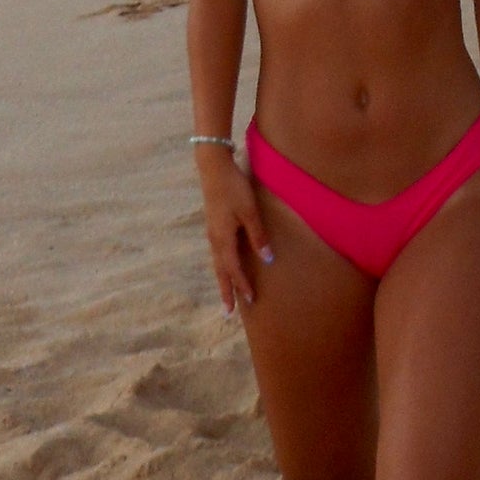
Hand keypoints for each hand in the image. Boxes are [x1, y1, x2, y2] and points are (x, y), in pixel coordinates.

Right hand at [196, 149, 273, 316]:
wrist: (214, 167)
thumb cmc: (234, 188)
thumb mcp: (250, 211)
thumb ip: (258, 236)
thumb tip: (267, 259)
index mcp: (223, 238)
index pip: (234, 269)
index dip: (242, 285)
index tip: (251, 300)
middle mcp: (215, 239)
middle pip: (221, 271)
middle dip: (226, 291)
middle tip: (228, 312)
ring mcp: (212, 232)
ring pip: (217, 262)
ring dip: (223, 279)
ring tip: (227, 294)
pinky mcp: (213, 225)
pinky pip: (217, 252)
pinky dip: (222, 265)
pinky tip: (226, 266)